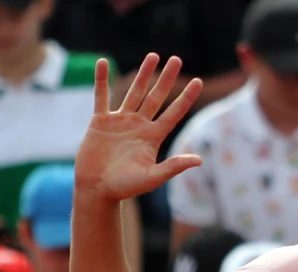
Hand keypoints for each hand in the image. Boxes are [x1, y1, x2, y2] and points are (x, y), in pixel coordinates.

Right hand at [75, 54, 203, 202]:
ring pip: (134, 92)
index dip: (186, 98)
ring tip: (153, 56)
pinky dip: (101, 80)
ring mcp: (120, 121)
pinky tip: (103, 62)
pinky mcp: (100, 121)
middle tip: (177, 59)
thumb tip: (199, 160)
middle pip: (156, 97)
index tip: (198, 81)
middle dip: (166, 78)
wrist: (97, 189)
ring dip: (143, 74)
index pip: (174, 113)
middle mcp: (139, 125)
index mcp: (153, 137)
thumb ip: (174, 166)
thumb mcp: (152, 177)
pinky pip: (101, 96)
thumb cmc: (125, 187)